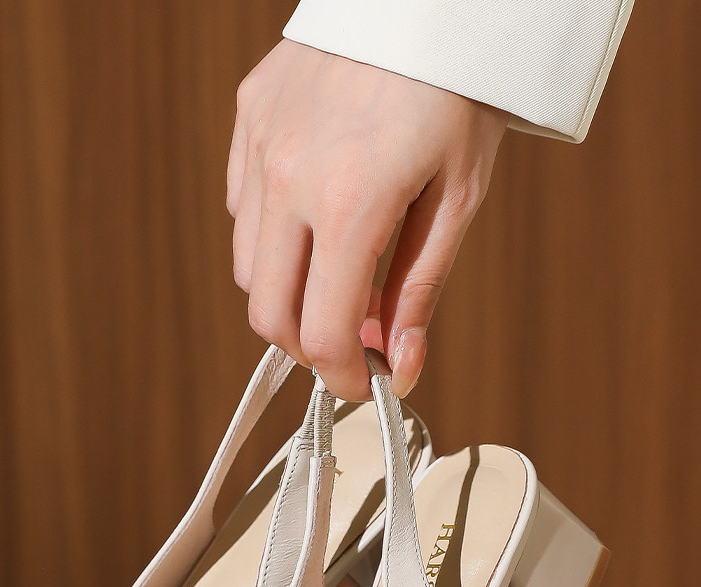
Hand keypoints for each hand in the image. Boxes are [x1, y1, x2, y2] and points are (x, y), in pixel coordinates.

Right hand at [229, 40, 506, 399]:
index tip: (368, 384)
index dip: (343, 376)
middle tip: (351, 342)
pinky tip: (316, 221)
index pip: (321, 333)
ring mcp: (261, 144)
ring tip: (340, 278)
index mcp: (351, 204)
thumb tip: (402, 367)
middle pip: (269, 314)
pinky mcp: (249, 115)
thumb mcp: (458, 196)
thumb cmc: (458, 88)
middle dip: (309, 347)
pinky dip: (272, 238)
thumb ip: (420, 289)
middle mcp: (290, 178)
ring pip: (248, 267)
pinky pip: (242, 207)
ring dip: (288, 295)